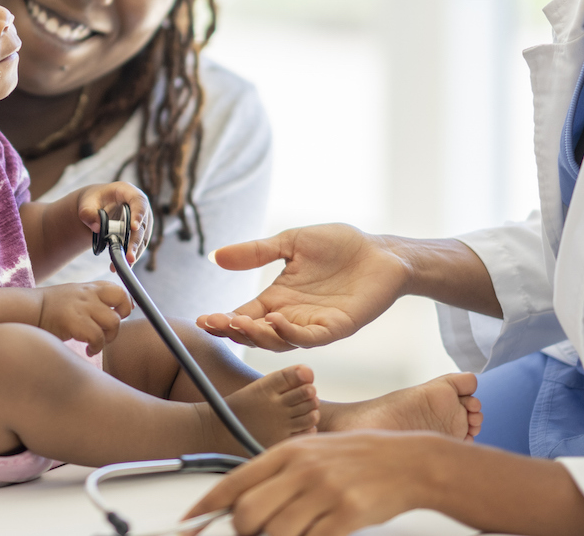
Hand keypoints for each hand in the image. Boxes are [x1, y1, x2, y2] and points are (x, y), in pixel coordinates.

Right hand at [36, 281, 132, 355]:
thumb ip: (95, 300)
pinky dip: (97, 347)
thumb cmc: (52, 308)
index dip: (125, 303)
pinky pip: (97, 336)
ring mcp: (81, 306)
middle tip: (109, 330)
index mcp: (89, 287)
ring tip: (96, 343)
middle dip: (122, 318)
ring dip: (108, 337)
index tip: (121, 315)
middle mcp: (88, 294)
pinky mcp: (73, 321)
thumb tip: (120, 312)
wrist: (27, 310)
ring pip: (113, 321)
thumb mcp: (75, 296)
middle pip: (122, 300)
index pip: (119, 289)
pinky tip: (90, 350)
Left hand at [78, 182, 152, 264]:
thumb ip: (88, 213)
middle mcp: (140, 206)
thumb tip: (97, 227)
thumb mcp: (86, 204)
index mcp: (128, 192)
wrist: (96, 206)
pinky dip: (129, 256)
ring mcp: (142, 220)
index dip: (138, 214)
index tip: (134, 227)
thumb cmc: (93, 201)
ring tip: (126, 265)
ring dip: (135, 252)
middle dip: (136, 242)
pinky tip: (118, 267)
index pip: (139, 201)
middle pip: (143, 224)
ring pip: (142, 238)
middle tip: (129, 256)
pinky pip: (137, 246)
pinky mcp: (139, 233)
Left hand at [186, 432, 435, 535]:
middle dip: (244, 534)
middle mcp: (303, 468)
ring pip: (277, 533)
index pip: (234, 481)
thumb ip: (278, 474)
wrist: (410, 462)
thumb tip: (240, 502)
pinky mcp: (347, 513)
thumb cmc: (360, 458)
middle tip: (254, 535)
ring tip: (292, 533)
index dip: (206, 507)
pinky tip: (316, 534)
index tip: (188, 522)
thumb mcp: (314, 453)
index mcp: (290, 451)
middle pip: (249, 514)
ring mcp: (326, 491)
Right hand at [196, 224, 410, 350]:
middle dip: (234, 331)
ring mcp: (313, 325)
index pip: (244, 315)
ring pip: (279, 342)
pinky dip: (290, 333)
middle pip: (256, 334)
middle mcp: (292, 317)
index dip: (223, 321)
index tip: (202, 320)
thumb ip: (256, 252)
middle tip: (215, 324)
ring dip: (257, 335)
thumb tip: (216, 256)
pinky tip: (275, 321)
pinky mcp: (335, 328)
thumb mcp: (291, 243)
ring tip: (238, 324)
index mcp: (279, 299)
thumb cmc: (340, 246)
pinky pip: (309, 338)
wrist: (381, 252)